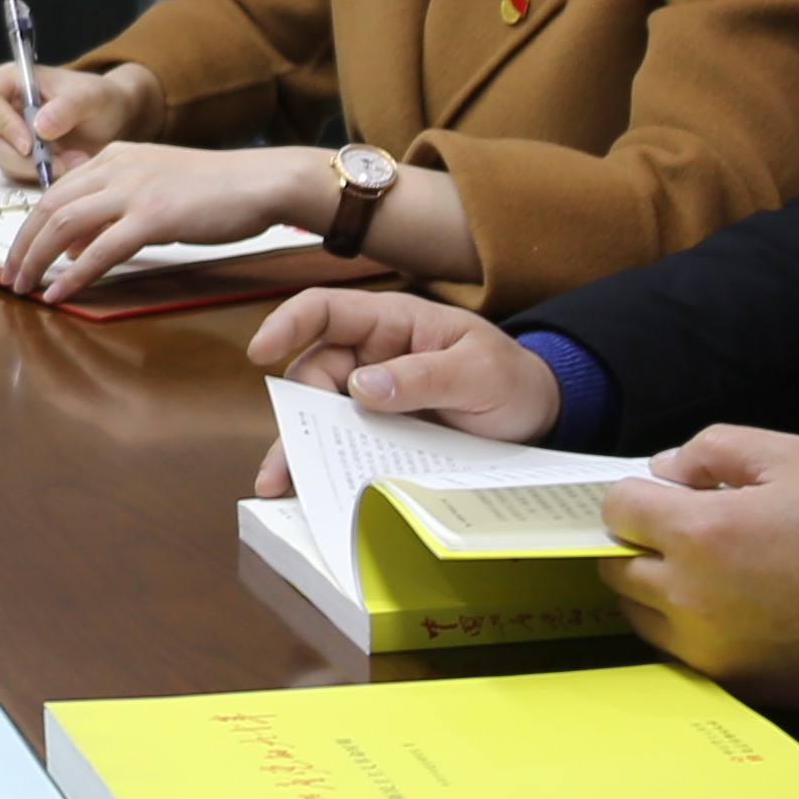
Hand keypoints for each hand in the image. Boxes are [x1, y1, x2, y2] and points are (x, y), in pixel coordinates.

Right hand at [0, 54, 160, 179]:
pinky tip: (70, 168)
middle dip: (20, 156)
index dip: (1, 123)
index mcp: (10, 81)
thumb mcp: (91, 95)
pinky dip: (42, 176)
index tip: (30, 143)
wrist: (111, 120)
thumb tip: (39, 127)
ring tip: (73, 162)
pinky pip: (18, 173)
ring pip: (1, 159)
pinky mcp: (17, 158)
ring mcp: (7, 135)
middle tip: (56, 162)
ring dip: (34, 168)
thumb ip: (68, 106)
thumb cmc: (98, 97)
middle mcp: (2, 107)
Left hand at [6, 141, 301, 304]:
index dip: (29, 226)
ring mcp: (135, 189)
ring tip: (24, 287)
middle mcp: (118, 167)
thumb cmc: (215, 192)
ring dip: (37, 259)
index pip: (55, 192)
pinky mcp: (154, 215)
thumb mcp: (153, 191)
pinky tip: (60, 292)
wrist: (261, 181)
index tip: (17, 254)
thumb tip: (72, 246)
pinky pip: (101, 250)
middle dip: (22, 245)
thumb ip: (112, 211)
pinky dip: (74, 274)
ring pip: (65, 224)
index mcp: (115, 157)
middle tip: (9, 276)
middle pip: (50, 207)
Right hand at [242, 289, 554, 491]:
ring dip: (298, 445)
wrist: (538, 416)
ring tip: (278, 482)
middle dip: (296, 410)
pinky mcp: (382, 432)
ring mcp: (374, 396)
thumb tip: (361, 388)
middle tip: (292, 452)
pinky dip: (325, 464)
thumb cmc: (511, 379)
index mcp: (393, 323)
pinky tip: (307, 488)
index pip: (326, 309)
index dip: (288, 323)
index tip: (260, 351)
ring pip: (320, 414)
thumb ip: (424, 376)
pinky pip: (345, 443)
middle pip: (314, 372)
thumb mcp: (479, 372)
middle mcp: (373, 355)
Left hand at [598, 425, 798, 707]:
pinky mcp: (731, 681)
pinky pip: (679, 650)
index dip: (640, 493)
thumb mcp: (797, 458)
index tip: (670, 494)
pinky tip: (734, 609)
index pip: (618, 508)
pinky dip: (688, 628)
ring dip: (656, 587)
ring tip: (710, 570)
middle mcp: (688, 597)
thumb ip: (717, 449)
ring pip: (639, 614)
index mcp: (700, 534)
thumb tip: (667, 468)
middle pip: (617, 565)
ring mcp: (707, 648)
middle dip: (640, 541)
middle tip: (688, 530)